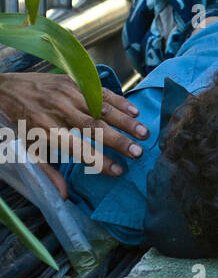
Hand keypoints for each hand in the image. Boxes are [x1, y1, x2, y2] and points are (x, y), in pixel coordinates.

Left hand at [0, 72, 148, 197]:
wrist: (2, 88)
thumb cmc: (16, 123)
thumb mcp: (23, 149)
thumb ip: (46, 170)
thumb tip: (64, 195)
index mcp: (43, 130)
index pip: (76, 148)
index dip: (98, 160)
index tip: (119, 170)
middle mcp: (58, 111)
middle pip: (93, 127)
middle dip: (118, 141)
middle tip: (138, 153)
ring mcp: (67, 94)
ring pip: (101, 108)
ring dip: (125, 121)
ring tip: (144, 133)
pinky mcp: (73, 81)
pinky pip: (100, 91)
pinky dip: (119, 101)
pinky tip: (134, 111)